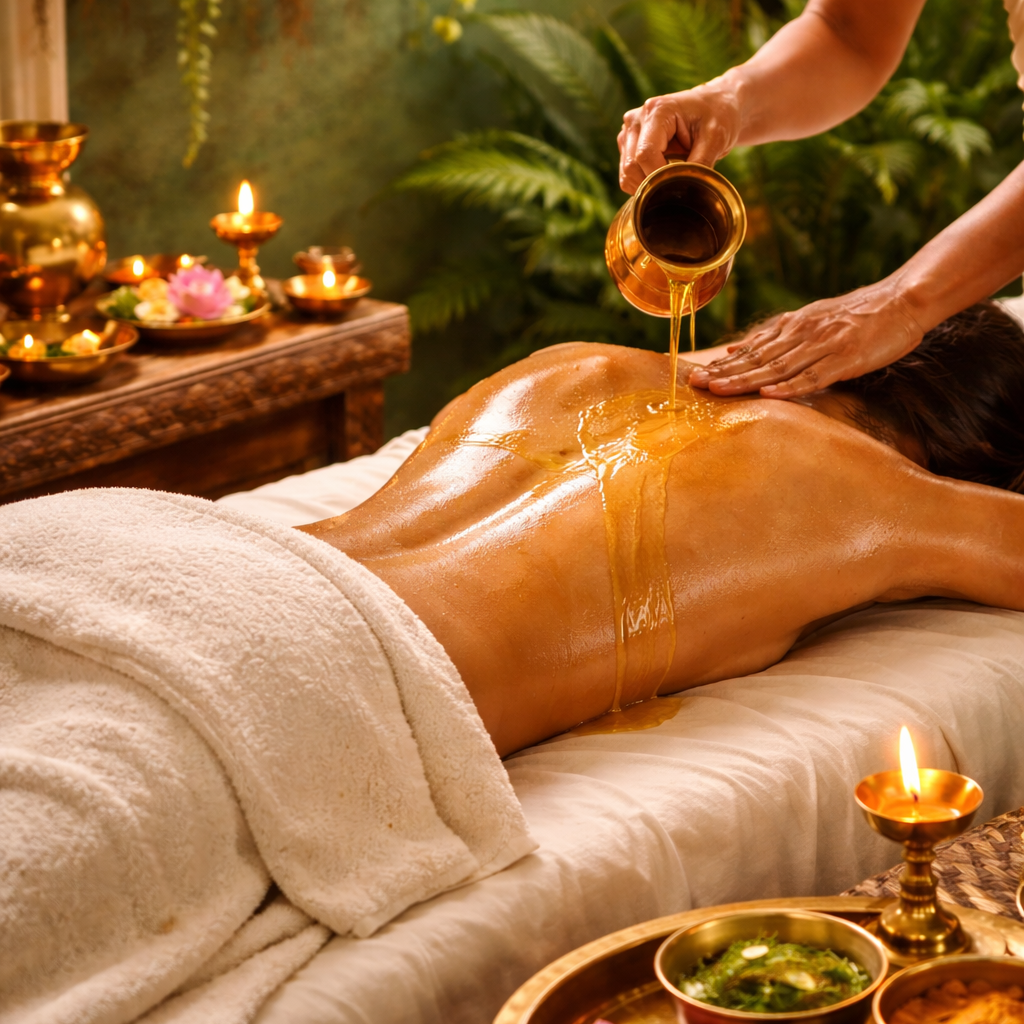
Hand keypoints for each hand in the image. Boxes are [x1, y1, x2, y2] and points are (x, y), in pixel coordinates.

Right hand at [618, 81, 741, 194]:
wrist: (715, 106)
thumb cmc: (718, 116)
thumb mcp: (716, 139)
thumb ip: (699, 165)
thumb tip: (686, 193)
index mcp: (657, 111)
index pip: (645, 154)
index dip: (658, 177)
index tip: (680, 185)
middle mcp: (636, 119)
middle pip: (631, 166)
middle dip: (653, 184)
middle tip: (678, 186)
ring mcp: (629, 132)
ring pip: (626, 173)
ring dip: (646, 185)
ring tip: (671, 177)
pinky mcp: (627, 144)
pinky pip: (627, 175)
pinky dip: (642, 183)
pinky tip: (661, 175)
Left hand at [687, 283, 924, 397]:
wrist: (903, 300)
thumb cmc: (858, 315)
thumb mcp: (810, 319)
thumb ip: (775, 336)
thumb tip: (736, 348)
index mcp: (793, 326)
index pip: (751, 350)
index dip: (723, 364)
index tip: (695, 376)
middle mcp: (803, 334)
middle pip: (757, 359)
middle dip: (725, 373)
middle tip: (695, 385)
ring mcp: (823, 346)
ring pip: (778, 368)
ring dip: (747, 381)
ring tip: (720, 391)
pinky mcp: (846, 358)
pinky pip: (814, 376)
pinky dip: (791, 387)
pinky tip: (770, 395)